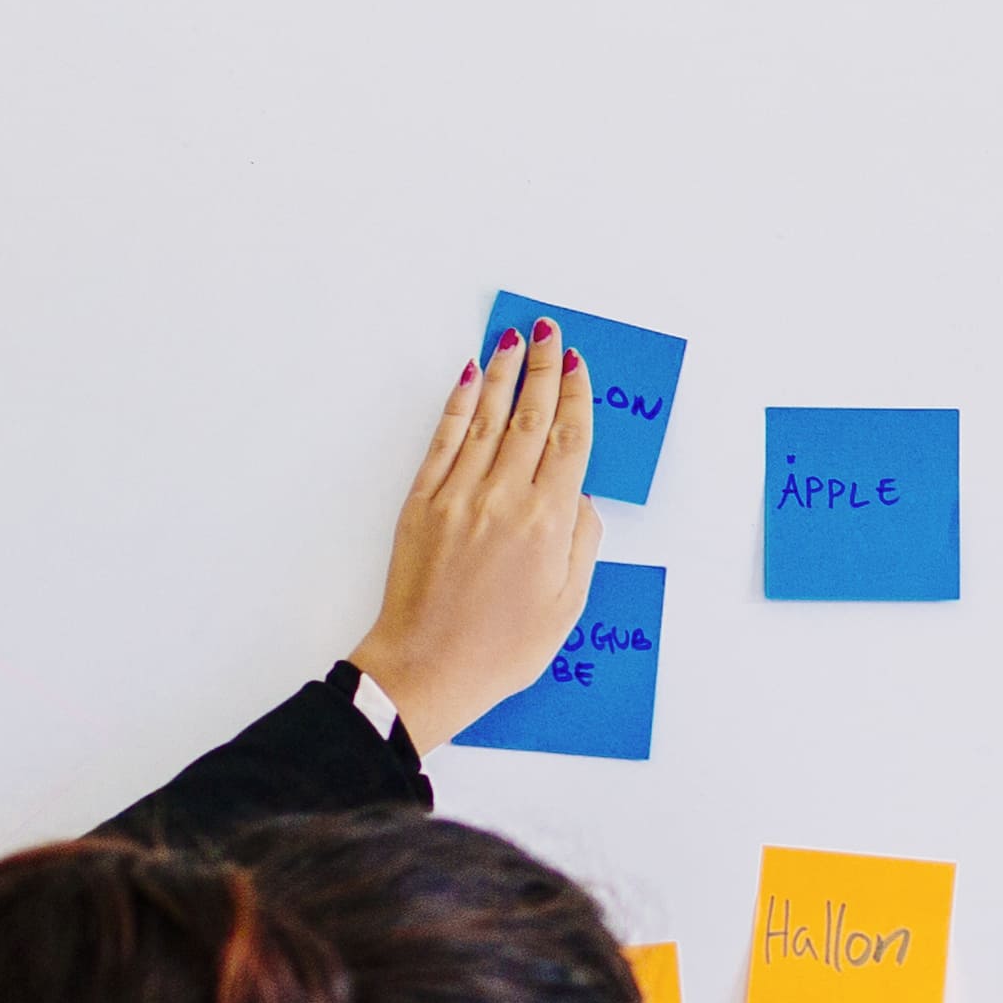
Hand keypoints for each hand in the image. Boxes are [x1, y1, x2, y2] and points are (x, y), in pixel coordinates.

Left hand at [349, 324, 603, 739]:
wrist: (427, 669)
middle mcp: (504, 498)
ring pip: (486, 419)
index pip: (569, 441)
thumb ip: (581, 541)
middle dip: (544, 369)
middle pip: (530, 417)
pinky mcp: (422, 503)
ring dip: (503, 374)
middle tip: (551, 334)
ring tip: (514, 340)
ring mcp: (459, 496)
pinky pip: (444, 441)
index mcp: (547, 523)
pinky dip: (458, 405)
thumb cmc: (501, 649)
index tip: (579, 366)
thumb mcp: (568, 605)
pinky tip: (468, 379)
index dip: (576, 397)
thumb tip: (578, 495)